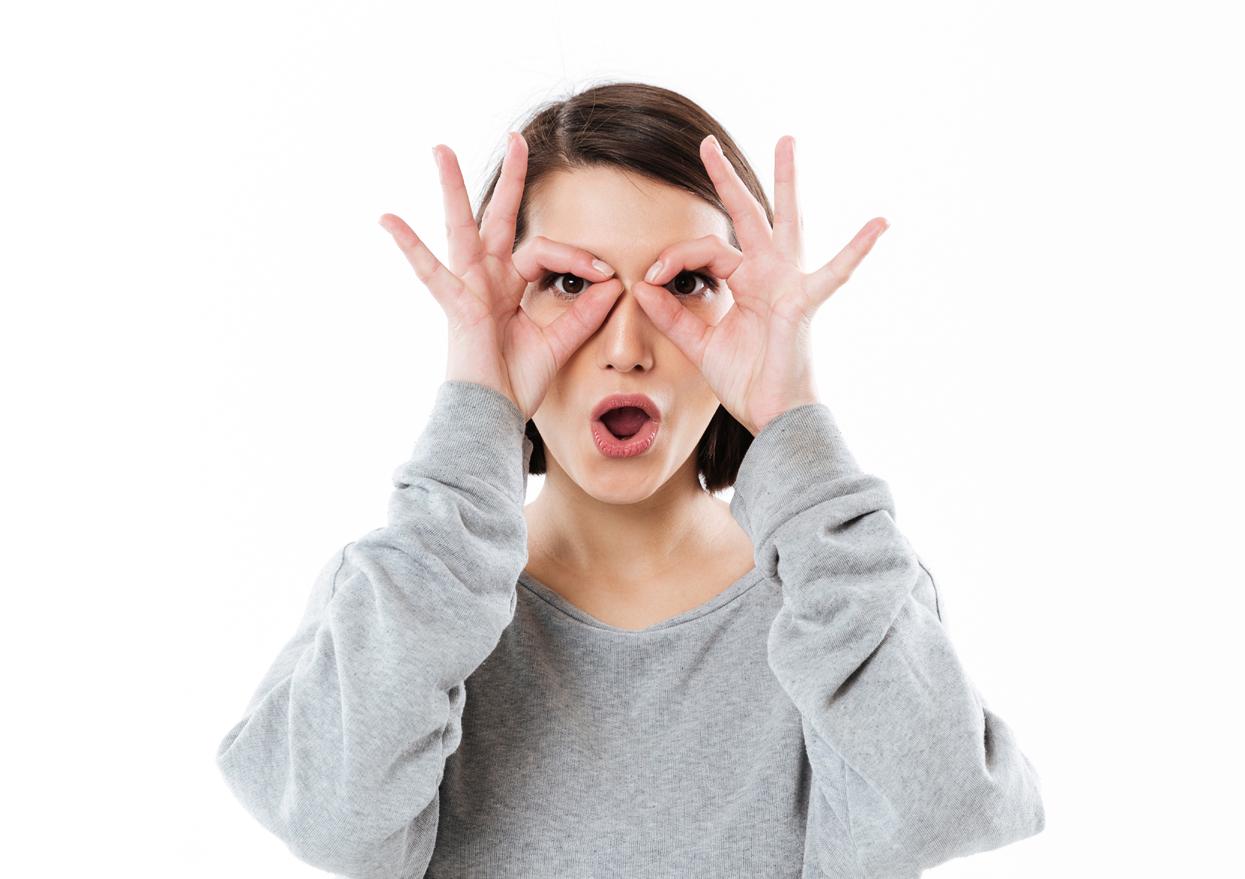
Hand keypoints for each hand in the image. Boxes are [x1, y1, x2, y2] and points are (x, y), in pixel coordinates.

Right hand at [379, 132, 624, 420]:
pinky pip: (430, 272)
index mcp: (510, 286)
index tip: (607, 276)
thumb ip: (585, 314)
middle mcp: (487, 279)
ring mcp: (468, 287)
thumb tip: (613, 284)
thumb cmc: (517, 384)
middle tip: (516, 139)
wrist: (493, 415)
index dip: (578, 259)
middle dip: (511, 179)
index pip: (546, 251)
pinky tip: (387, 219)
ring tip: (441, 149)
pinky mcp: (455, 304)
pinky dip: (409, 246)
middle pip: (499, 218)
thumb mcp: (559, 344)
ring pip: (461, 227)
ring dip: (453, 187)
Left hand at [631, 134, 888, 435]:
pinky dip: (857, 250)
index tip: (649, 276)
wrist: (772, 414)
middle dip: (726, 178)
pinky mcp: (803, 302)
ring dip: (785, 180)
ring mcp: (788, 282)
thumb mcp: (699, 345)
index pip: (704, 250)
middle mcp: (767, 274)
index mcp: (743, 281)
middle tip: (707, 142)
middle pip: (746, 215)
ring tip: (787, 140)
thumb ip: (670, 316)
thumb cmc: (746, 380)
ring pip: (785, 221)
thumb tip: (640, 285)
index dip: (673, 257)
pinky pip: (834, 274)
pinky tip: (880, 224)